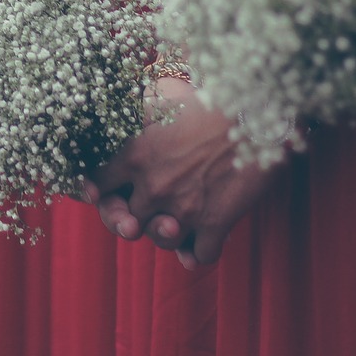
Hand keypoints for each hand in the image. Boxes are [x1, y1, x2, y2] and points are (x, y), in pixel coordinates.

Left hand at [87, 79, 274, 267]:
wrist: (258, 111)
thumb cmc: (209, 99)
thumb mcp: (160, 99)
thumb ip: (132, 113)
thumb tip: (114, 110)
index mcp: (133, 154)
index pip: (96, 185)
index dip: (99, 191)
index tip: (106, 192)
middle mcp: (153, 185)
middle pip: (127, 222)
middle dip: (137, 218)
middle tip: (152, 210)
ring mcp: (183, 208)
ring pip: (163, 241)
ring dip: (171, 234)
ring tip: (182, 220)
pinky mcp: (215, 222)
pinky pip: (199, 256)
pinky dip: (201, 250)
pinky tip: (206, 237)